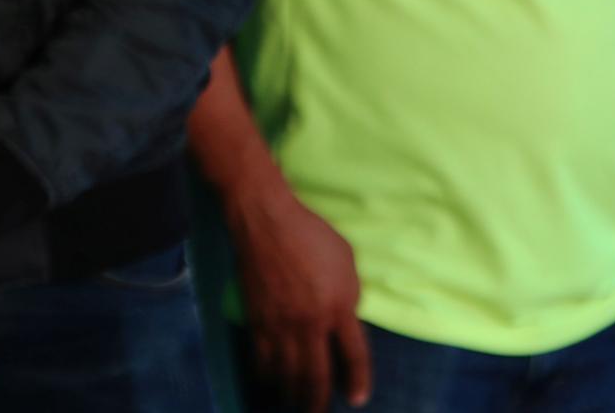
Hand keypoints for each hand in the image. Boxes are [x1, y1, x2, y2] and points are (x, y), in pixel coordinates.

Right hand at [228, 186, 371, 411]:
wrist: (266, 221)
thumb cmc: (311, 234)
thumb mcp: (346, 260)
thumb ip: (349, 294)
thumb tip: (346, 319)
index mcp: (340, 305)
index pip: (354, 355)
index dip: (357, 381)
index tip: (357, 400)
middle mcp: (312, 321)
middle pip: (317, 376)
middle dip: (318, 402)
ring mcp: (281, 324)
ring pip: (288, 375)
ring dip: (293, 396)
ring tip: (296, 405)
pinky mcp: (257, 320)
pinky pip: (262, 361)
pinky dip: (267, 378)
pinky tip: (271, 384)